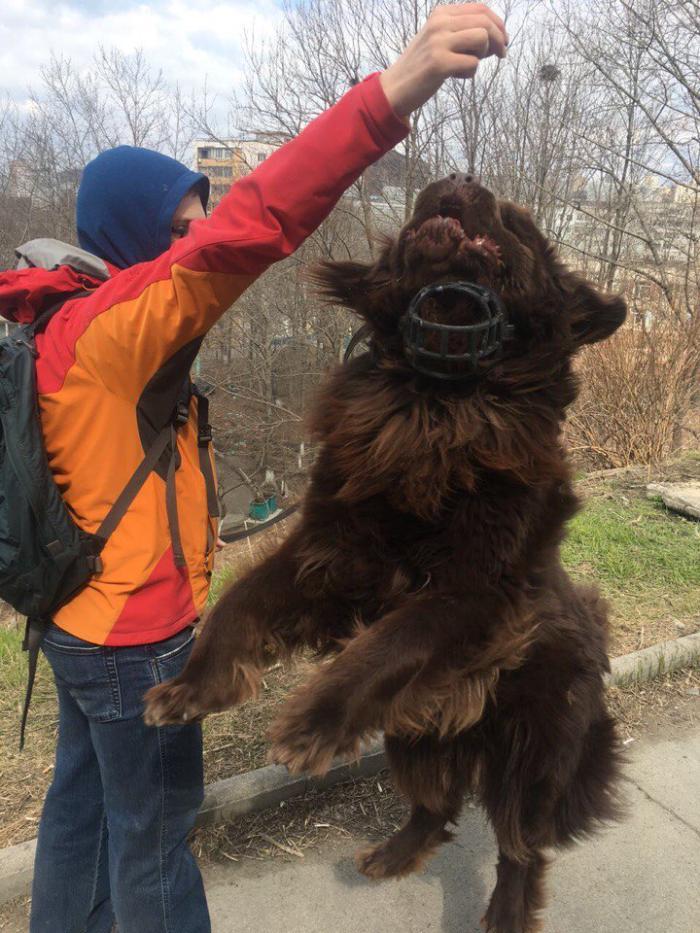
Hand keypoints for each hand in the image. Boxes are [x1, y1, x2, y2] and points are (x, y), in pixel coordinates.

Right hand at [380, 3, 507, 116]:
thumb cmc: (421, 67)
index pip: (481, 9)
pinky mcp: (439, 63)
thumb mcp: (438, 39)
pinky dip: (470, 73)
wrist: (394, 88)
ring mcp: (439, 42)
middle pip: (485, 22)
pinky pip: (472, 64)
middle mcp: (440, 23)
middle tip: (501, 54)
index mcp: (441, 13)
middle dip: (499, 39)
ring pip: (482, 38)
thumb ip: (461, 31)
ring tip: (468, 65)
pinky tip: (456, 76)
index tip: (504, 40)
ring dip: (483, 55)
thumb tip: (495, 34)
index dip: (498, 24)